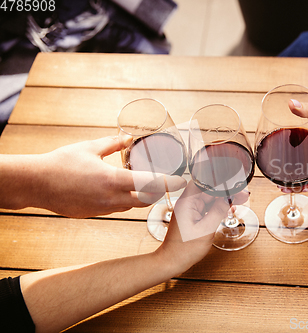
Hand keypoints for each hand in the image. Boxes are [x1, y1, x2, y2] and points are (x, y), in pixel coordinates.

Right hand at [34, 136, 185, 217]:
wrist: (35, 184)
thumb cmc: (61, 163)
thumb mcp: (90, 148)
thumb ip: (113, 143)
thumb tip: (128, 137)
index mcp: (113, 180)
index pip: (150, 184)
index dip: (169, 184)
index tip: (181, 181)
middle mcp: (111, 199)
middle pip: (146, 200)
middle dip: (158, 193)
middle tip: (165, 183)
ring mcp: (102, 210)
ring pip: (131, 206)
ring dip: (140, 197)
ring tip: (144, 186)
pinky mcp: (93, 215)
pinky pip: (115, 209)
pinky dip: (123, 201)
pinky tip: (119, 192)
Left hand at [156, 181, 248, 273]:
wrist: (172, 261)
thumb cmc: (184, 249)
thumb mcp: (206, 230)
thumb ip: (218, 211)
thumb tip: (229, 198)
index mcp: (187, 202)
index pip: (203, 182)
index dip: (220, 182)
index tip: (234, 185)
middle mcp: (187, 203)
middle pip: (208, 190)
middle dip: (225, 192)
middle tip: (242, 195)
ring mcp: (189, 209)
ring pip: (209, 199)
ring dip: (223, 200)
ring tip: (238, 202)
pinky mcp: (192, 216)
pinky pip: (207, 207)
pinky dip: (217, 208)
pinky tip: (228, 210)